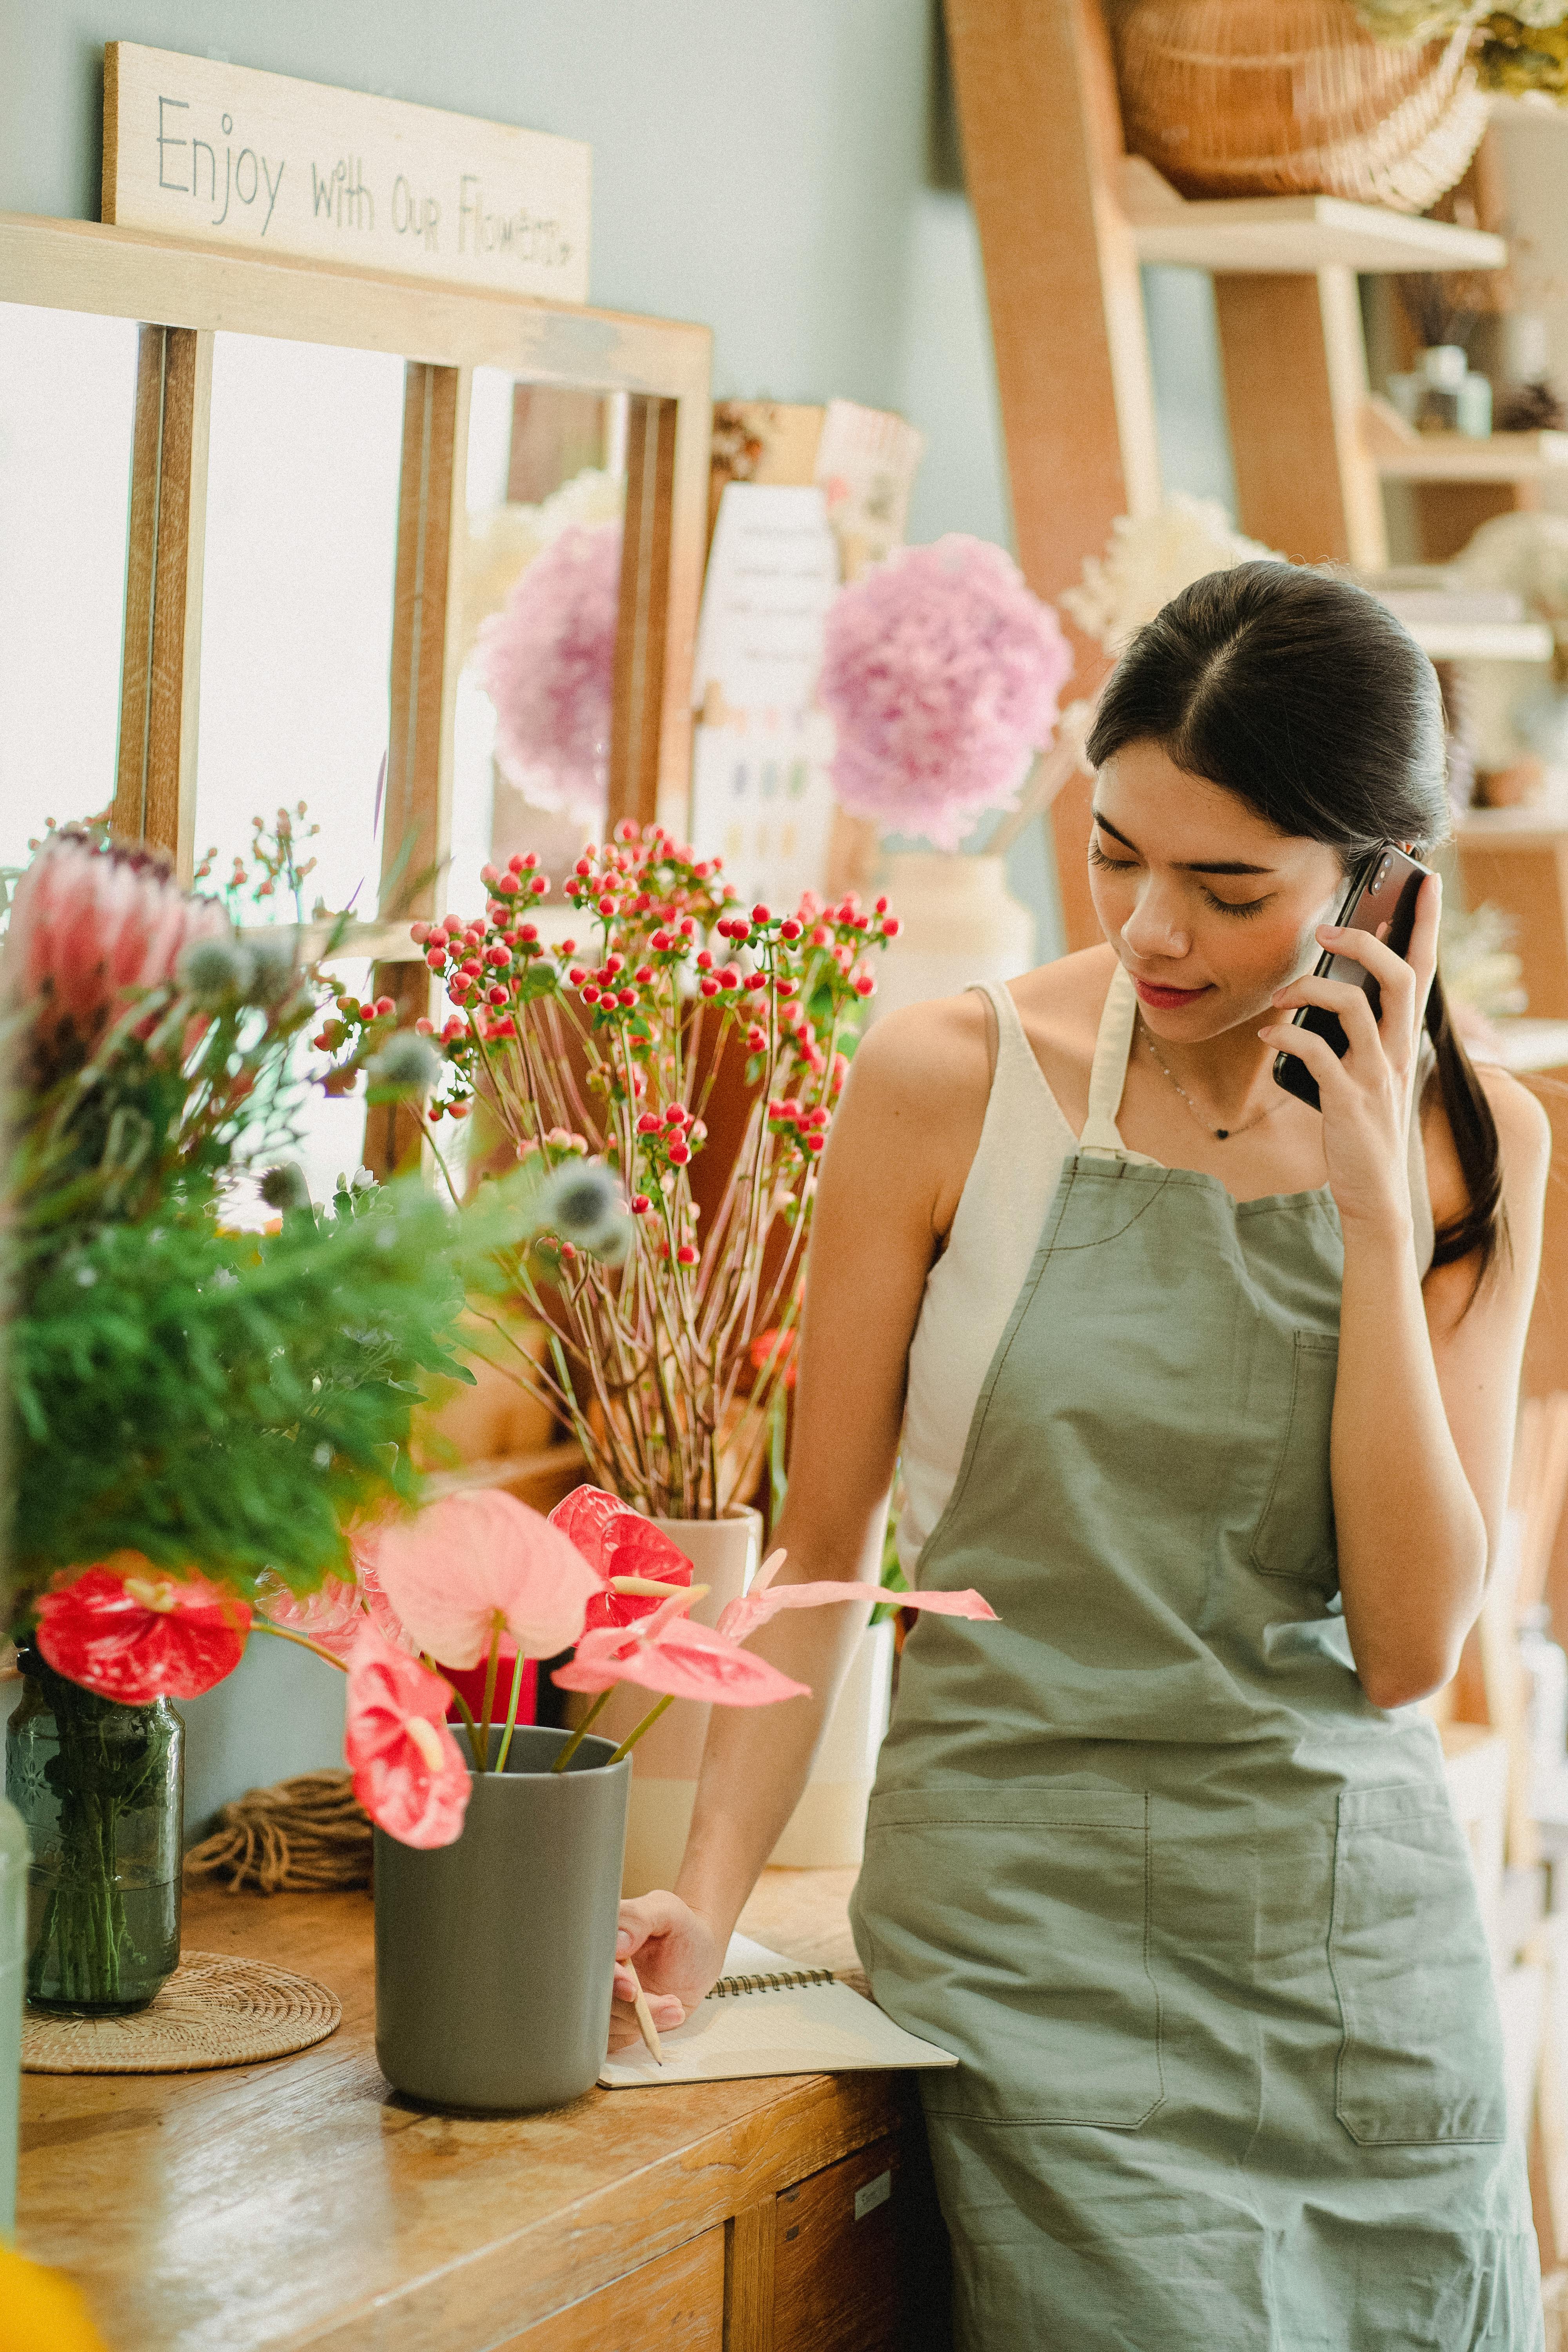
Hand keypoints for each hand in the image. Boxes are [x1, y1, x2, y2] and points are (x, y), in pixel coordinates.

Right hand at [608, 1889, 728, 2052]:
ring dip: (641, 2023)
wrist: (698, 1952)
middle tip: (670, 2003)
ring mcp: (605, 1998)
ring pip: (604, 2025)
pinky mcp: (617, 2021)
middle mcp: (596, 1972)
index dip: (608, 1982)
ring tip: (676, 2005)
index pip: (589, 1967)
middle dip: (630, 2010)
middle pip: (594, 2002)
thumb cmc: (682, 1927)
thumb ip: (640, 1918)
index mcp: (600, 1941)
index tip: (632, 1989)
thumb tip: (617, 1943)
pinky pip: (612, 2042)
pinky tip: (669, 2016)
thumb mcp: (667, 1910)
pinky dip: (639, 2035)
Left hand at [1258, 871, 1439, 1240]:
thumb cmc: (1363, 1126)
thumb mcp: (1369, 1071)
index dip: (1427, 924)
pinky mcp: (1348, 1101)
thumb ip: (1358, 1031)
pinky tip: (1268, 1035)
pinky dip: (1287, 1037)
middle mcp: (1398, 1051)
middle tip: (1329, 930)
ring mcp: (1376, 1076)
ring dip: (1313, 990)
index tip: (1426, 881)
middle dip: (1366, 942)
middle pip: (1399, 976)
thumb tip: (1326, 988)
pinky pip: (1318, 1054)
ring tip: (1282, 995)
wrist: (1374, 1193)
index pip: (1424, 969)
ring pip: (1357, 1008)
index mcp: (1405, 1039)